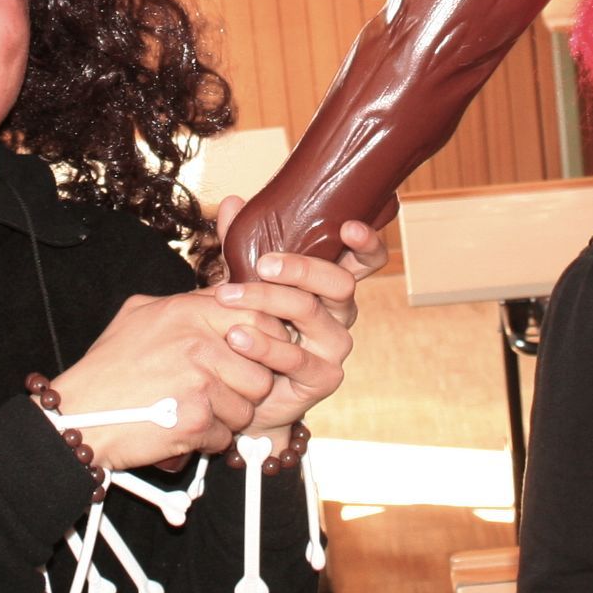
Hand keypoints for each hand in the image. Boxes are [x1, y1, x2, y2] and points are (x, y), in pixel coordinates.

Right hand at [49, 275, 337, 470]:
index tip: (253, 356)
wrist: (78, 416)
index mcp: (188, 312)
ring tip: (196, 412)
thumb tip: (224, 295)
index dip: (263, 341)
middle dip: (246, 388)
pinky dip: (206, 441)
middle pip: (261, 370)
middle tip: (222, 393)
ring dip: (227, 417)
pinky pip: (225, 436)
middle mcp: (198, 343)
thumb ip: (185, 303)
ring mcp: (200, 383)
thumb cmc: (106, 370)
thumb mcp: (139, 315)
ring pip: (248, 408)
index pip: (257, 317)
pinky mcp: (196, 421)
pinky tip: (181, 430)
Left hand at [214, 199, 388, 437]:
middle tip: (263, 264)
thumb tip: (233, 203)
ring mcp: (335, 347)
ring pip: (311, 313)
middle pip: (340, 282)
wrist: (246, 389)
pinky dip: (262, 345)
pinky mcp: (323, 378)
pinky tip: (236, 337)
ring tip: (226, 296)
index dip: (366, 242)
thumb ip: (240, 245)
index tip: (349, 226)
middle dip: (301, 268)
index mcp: (331, 285)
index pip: (365, 260)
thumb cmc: (253, 326)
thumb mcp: (246, 281)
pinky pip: (295, 357)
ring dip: (265, 300)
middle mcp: (341, 313)